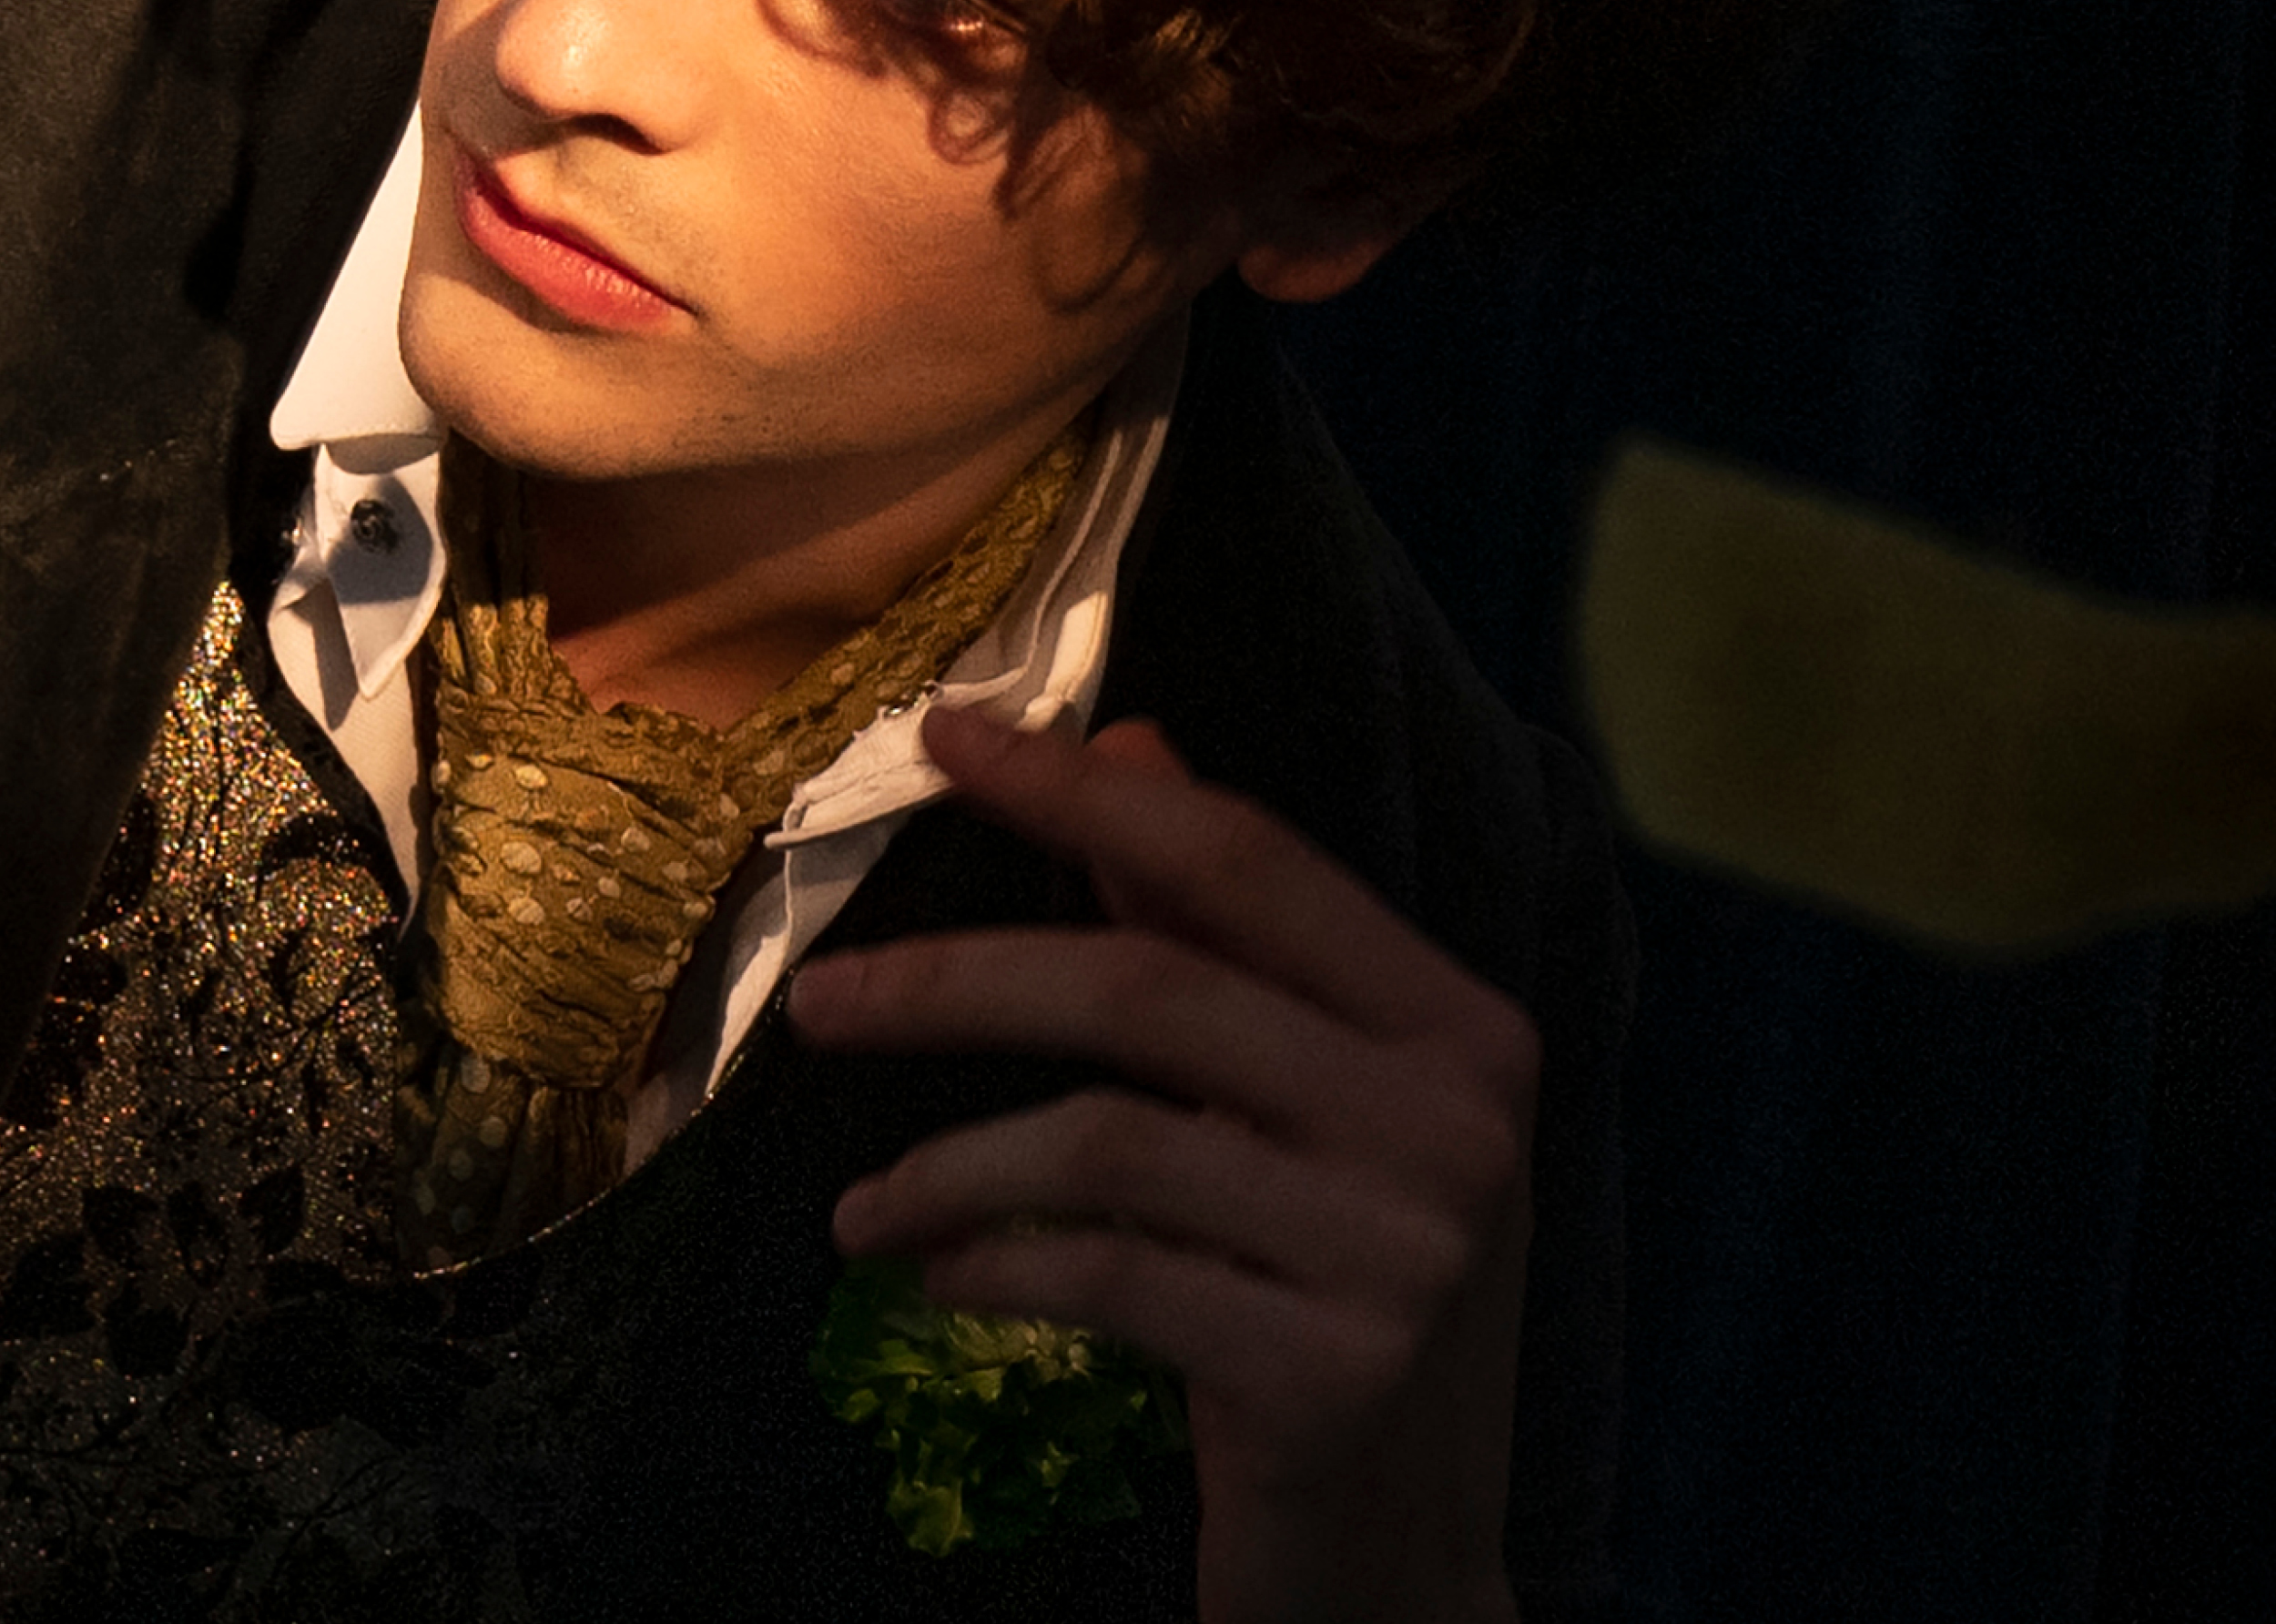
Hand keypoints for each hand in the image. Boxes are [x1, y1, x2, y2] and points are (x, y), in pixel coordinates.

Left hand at [789, 702, 1538, 1623]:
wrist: (1404, 1566)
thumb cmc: (1334, 1307)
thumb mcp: (1306, 1116)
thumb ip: (1222, 937)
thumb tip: (1130, 742)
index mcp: (1458, 1025)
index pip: (1244, 861)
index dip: (1086, 785)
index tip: (943, 735)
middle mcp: (1455, 1118)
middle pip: (1152, 985)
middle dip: (957, 979)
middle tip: (817, 1002)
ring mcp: (1407, 1248)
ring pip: (1107, 1137)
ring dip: (946, 1164)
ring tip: (860, 1211)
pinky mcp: (1334, 1370)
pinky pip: (1107, 1274)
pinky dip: (989, 1264)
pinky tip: (929, 1276)